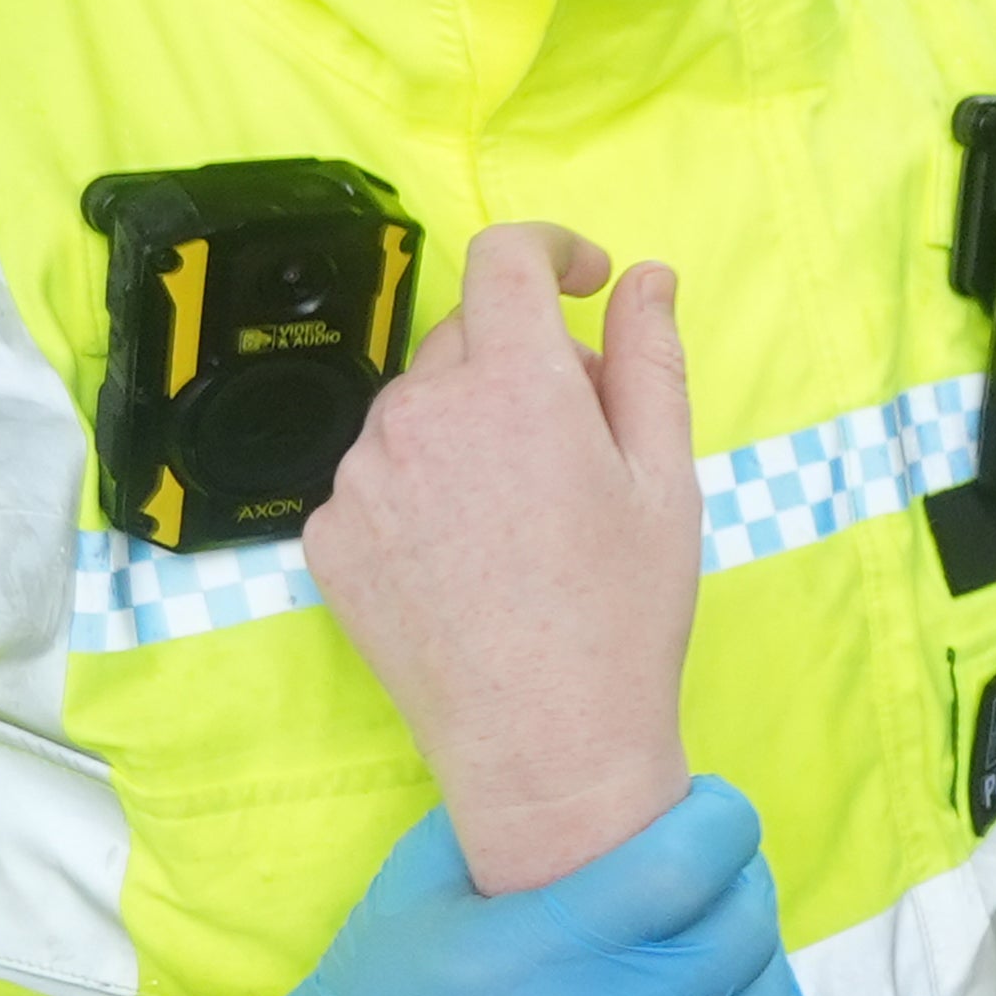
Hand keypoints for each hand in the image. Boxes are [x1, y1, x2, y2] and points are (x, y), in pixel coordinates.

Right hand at [237, 780, 812, 995]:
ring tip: (728, 940)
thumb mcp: (418, 887)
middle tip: (725, 872)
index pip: (683, 866)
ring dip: (760, 961)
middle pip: (733, 937)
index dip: (722, 821)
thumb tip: (608, 770)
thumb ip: (512, 821)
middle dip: (744, 884)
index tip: (714, 810)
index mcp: (521, 957)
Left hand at [304, 223, 703, 881]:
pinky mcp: (327, 536)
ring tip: (520, 516)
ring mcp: (362, 477)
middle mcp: (421, 413)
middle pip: (464, 336)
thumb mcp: (667, 477)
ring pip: (417, 406)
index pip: (505, 258)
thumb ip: (650, 358)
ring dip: (467, 423)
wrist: (543, 745)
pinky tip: (468, 556)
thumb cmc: (621, 613)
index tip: (582, 282)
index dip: (549, 250)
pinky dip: (421, 487)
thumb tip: (644, 278)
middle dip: (522, 358)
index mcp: (515, 384)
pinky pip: (377, 474)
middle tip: (579, 439)